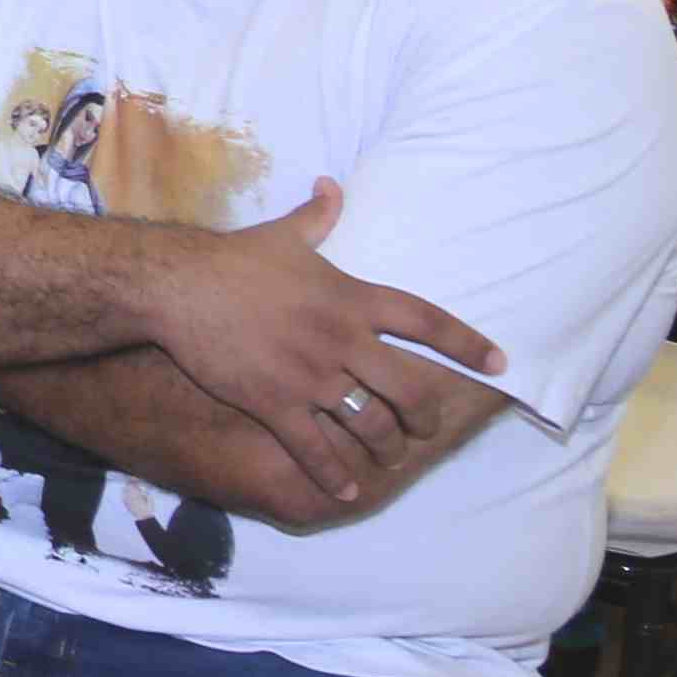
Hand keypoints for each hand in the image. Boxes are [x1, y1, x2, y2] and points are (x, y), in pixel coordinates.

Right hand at [145, 180, 501, 507]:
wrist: (177, 286)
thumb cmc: (233, 259)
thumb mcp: (282, 234)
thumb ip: (317, 217)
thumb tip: (332, 185)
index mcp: (351, 299)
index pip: (426, 321)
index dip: (467, 344)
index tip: (499, 363)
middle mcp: (341, 341)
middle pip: (409, 389)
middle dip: (426, 415)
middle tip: (426, 427)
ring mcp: (310, 377)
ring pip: (370, 425)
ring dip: (385, 447)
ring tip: (386, 457)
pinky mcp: (276, 404)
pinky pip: (315, 450)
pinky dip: (334, 475)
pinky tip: (346, 491)